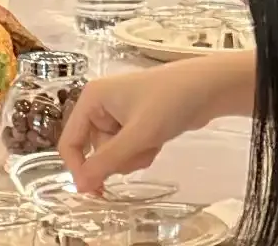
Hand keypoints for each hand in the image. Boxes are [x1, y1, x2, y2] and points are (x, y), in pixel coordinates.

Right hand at [58, 56, 250, 193]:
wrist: (208, 88)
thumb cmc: (170, 102)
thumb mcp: (137, 135)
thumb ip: (107, 161)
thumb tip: (79, 186)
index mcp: (92, 98)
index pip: (69, 142)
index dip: (79, 168)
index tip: (97, 189)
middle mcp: (100, 105)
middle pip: (93, 151)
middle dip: (118, 159)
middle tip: (140, 149)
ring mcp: (117, 114)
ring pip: (112, 155)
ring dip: (132, 157)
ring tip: (152, 141)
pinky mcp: (133, 123)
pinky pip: (127, 151)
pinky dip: (141, 152)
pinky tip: (158, 140)